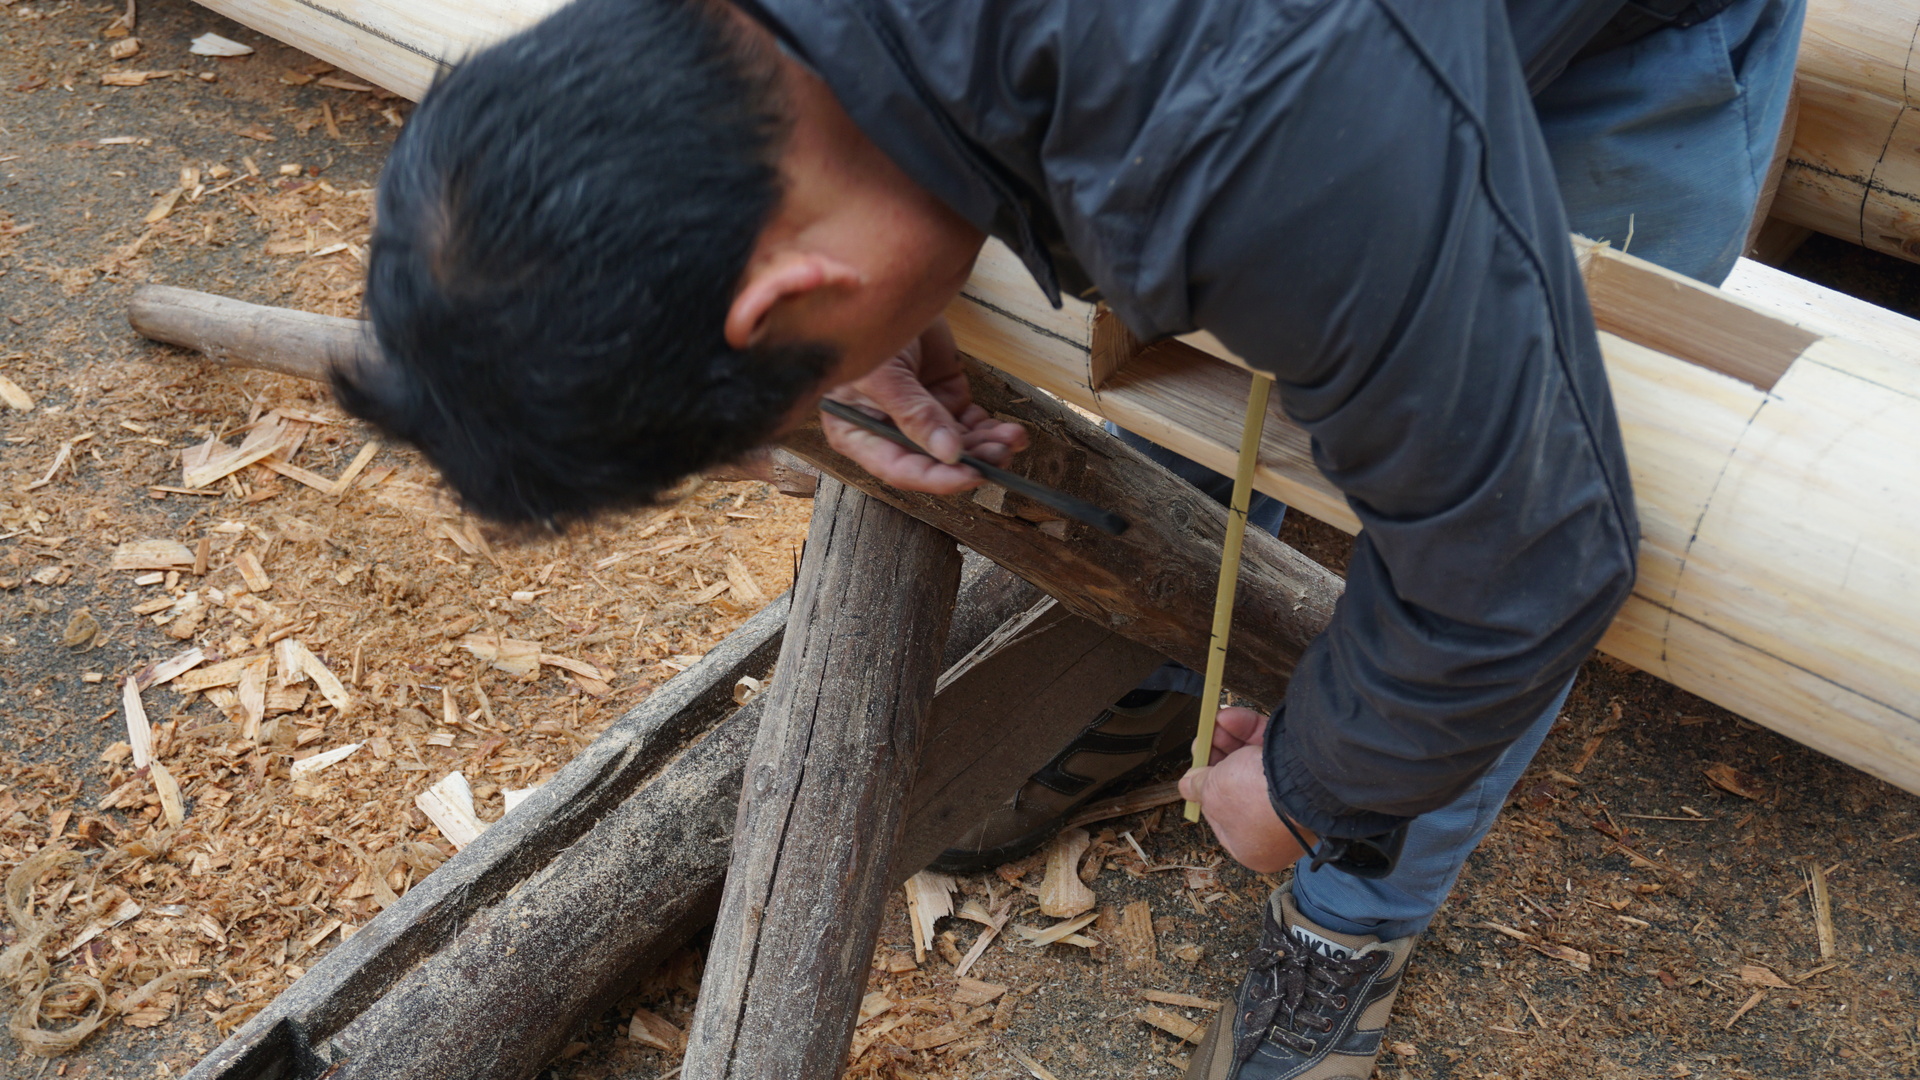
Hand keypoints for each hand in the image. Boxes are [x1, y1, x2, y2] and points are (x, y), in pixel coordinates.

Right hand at [821, 317, 1027, 493]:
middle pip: (935, 462)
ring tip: (1012, 439)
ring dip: (988, 447)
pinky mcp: (946, 398)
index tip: (971, 476)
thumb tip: (950, 454)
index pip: (900, 469)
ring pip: (960, 446)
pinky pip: (973, 425)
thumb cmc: (865, 327)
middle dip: (971, 461)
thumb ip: (914, 415)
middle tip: (1000, 454)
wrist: (892, 285)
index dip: (937, 478)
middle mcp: (891, 432)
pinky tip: (1011, 432)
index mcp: (859, 433)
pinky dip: (993, 430)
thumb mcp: (883, 375)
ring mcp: (922, 416)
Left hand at [1180, 707, 1315, 872]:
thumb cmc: (1257, 801)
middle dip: (1217, 759)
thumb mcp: (1213, 794)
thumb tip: (1188, 785)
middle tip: (1203, 742)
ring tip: (1215, 723)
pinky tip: (1231, 717)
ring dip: (1229, 739)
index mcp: (1257, 848)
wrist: (1301, 780)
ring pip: (1253, 763)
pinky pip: (1269, 748)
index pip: (1224, 819)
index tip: (1195, 774)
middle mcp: (1277, 827)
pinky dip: (1249, 730)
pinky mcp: (1300, 769)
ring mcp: (1291, 799)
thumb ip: (1198, 787)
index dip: (1207, 793)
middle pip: (1239, 786)